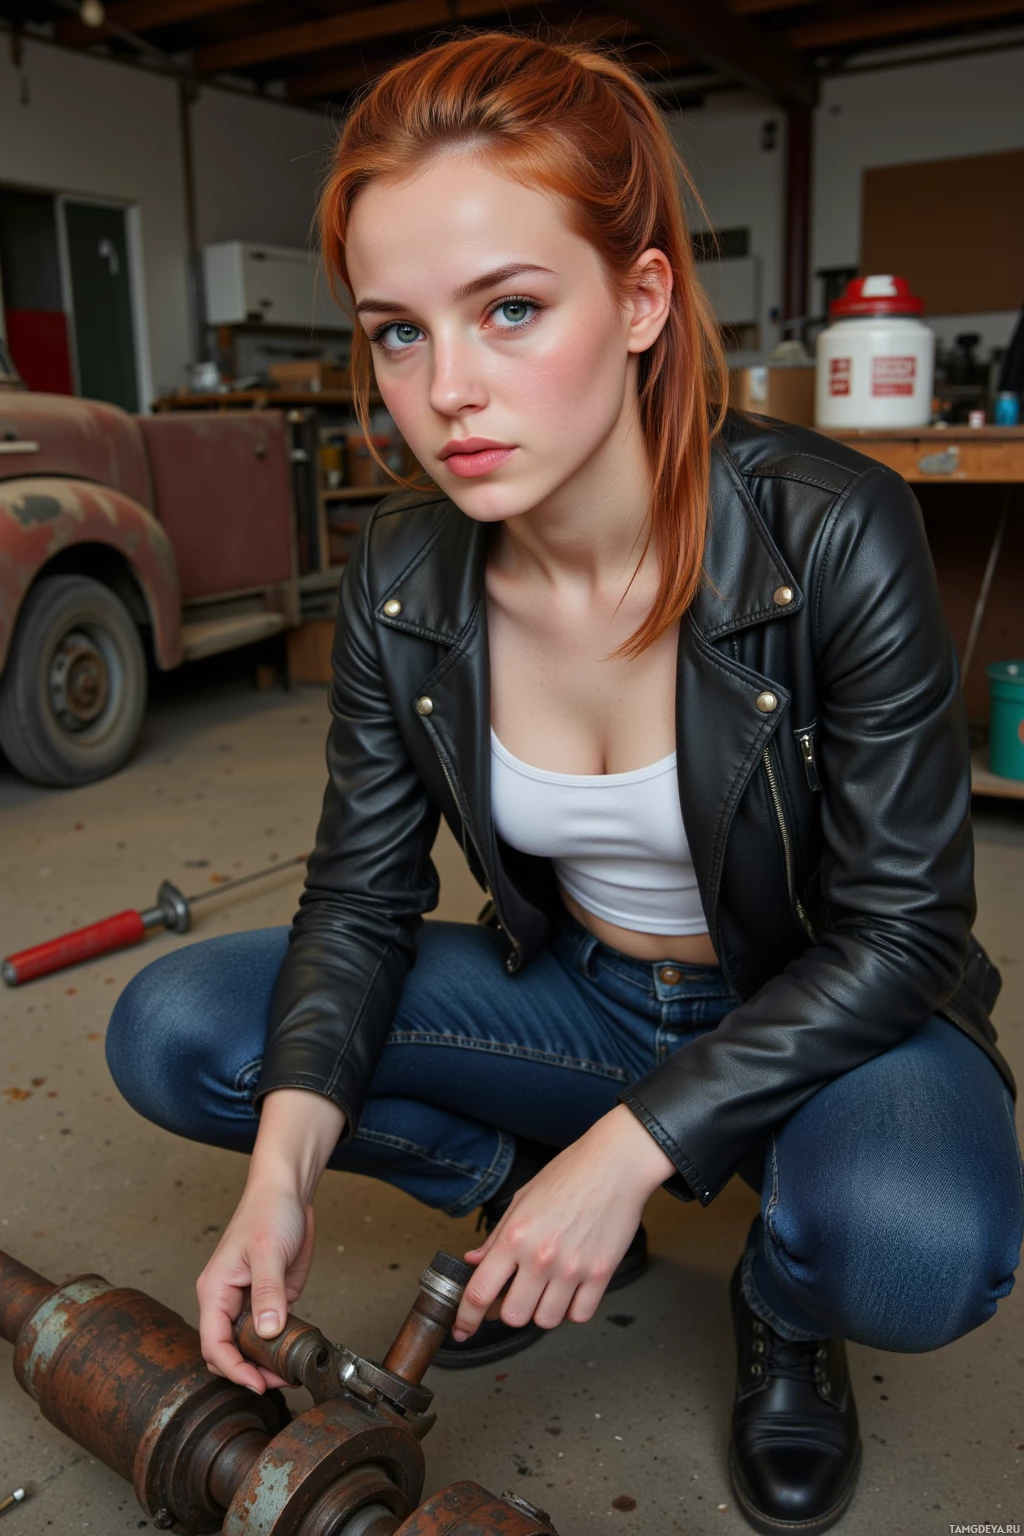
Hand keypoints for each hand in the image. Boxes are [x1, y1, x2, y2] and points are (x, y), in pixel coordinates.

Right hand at [196, 1176, 315, 1393]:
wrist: (289, 1192)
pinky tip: (293, 1354)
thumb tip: (266, 1332)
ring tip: (288, 1373)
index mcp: (215, 1290)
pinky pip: (267, 1334)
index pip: (213, 1343)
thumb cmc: (269, 1211)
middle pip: (226, 1352)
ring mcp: (249, 1302)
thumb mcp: (268, 1252)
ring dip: (263, 1364)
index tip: (256, 1383)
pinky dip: (277, 1348)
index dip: (232, 1368)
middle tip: (277, 1381)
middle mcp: (227, 1300)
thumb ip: (267, 1293)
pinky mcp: (270, 1300)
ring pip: (247, 1347)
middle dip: (247, 1371)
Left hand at [452, 1105, 674, 1340]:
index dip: (465, 1319)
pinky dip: (571, 1309)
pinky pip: (579, 1315)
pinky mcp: (601, 1274)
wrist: (615, 1163)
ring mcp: (572, 1268)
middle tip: (514, 1294)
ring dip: (541, 1310)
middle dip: (508, 1309)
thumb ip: (496, 1237)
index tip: (462, 1328)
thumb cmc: (569, 1174)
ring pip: (545, 1321)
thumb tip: (474, 1262)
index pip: (479, 1293)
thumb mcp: (522, 1199)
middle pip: (512, 1316)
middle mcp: (541, 1257)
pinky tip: (570, 1289)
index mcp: (515, 1236)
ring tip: (546, 1288)